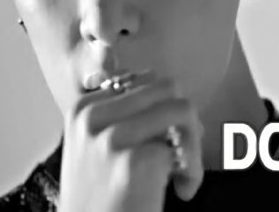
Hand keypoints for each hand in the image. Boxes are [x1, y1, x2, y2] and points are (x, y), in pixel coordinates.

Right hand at [58, 71, 204, 211]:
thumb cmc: (100, 198)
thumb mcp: (97, 146)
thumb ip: (126, 114)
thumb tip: (173, 94)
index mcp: (84, 108)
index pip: (147, 80)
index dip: (167, 106)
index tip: (169, 137)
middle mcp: (93, 117)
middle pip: (168, 88)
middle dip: (186, 118)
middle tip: (183, 151)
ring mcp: (112, 138)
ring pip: (183, 109)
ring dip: (194, 143)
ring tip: (184, 170)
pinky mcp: (134, 161)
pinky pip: (186, 150)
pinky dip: (194, 172)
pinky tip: (182, 190)